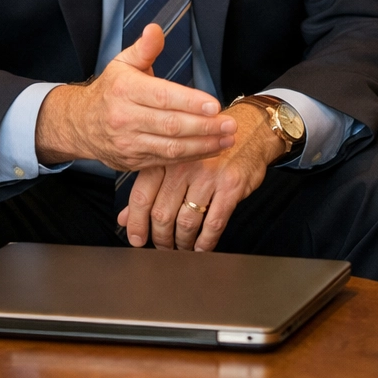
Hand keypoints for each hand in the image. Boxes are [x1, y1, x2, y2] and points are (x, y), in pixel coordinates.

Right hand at [35, 24, 236, 168]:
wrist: (80, 124)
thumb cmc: (110, 89)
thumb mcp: (123, 63)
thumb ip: (144, 48)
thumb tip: (155, 29)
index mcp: (125, 90)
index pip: (163, 97)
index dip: (190, 102)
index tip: (215, 105)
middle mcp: (125, 118)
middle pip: (171, 125)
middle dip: (204, 127)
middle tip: (230, 124)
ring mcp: (128, 143)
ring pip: (171, 148)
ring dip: (203, 145)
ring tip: (228, 138)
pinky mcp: (133, 161)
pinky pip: (166, 161)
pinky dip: (192, 157)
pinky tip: (212, 149)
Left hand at [117, 101, 286, 248]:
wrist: (252, 130)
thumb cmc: (211, 147)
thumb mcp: (177, 160)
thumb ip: (150, 188)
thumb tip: (125, 219)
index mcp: (167, 157)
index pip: (142, 195)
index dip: (136, 223)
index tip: (136, 239)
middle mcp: (184, 165)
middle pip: (162, 213)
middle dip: (161, 238)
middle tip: (163, 246)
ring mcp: (208, 175)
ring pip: (186, 221)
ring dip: (183, 242)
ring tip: (183, 247)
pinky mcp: (230, 185)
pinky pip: (213, 223)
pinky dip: (206, 241)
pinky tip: (203, 246)